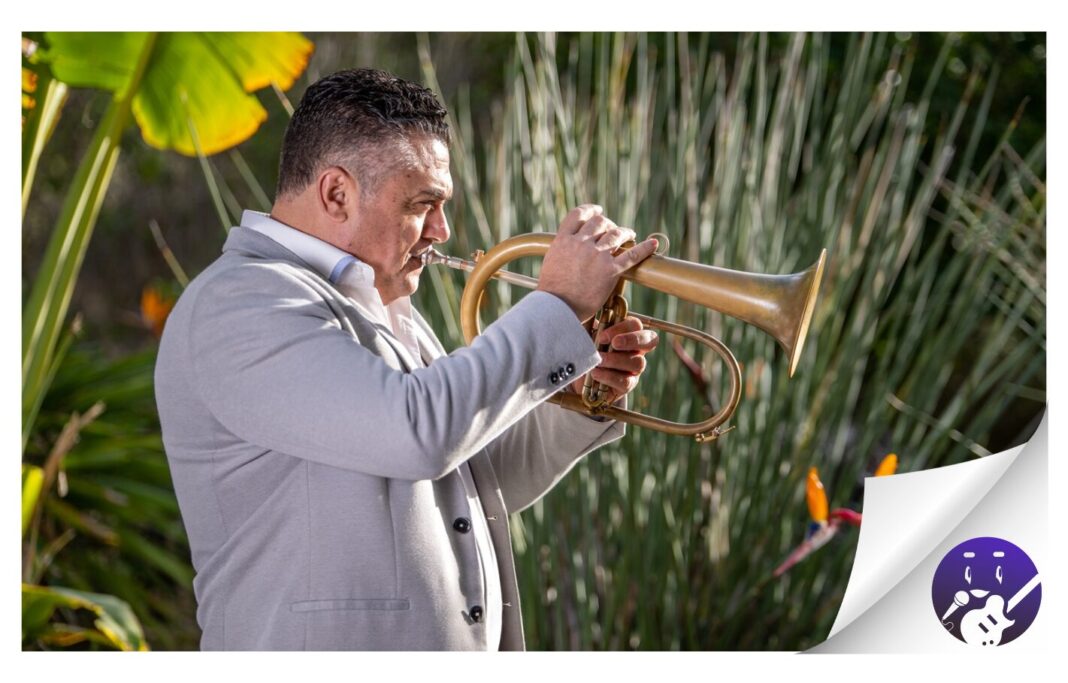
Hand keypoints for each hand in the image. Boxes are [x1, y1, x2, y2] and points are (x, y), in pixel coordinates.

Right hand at [536, 204, 657, 321]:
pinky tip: (653, 244)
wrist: (557, 308)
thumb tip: (568, 248)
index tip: (597, 211)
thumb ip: (562, 250)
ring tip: (629, 235)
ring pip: (616, 234)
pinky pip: (632, 255)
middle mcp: (580, 243)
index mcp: (563, 240)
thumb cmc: (552, 292)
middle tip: (612, 229)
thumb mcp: (550, 262)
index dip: (590, 210)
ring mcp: (596, 256)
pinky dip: (645, 248)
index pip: (578, 215)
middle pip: (599, 222)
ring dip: (624, 233)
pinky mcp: (610, 270)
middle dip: (608, 224)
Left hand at [568, 316, 658, 402]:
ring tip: (598, 361)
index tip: (602, 336)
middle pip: (650, 340)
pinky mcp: (626, 386)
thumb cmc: (583, 349)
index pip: (636, 325)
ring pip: (637, 362)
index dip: (622, 328)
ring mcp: (633, 369)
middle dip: (631, 340)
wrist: (574, 375)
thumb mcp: (584, 333)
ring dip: (616, 360)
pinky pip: (626, 382)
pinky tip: (596, 374)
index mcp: (627, 333)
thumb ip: (592, 323)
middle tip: (614, 344)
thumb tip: (590, 308)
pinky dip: (610, 377)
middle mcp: (636, 349)